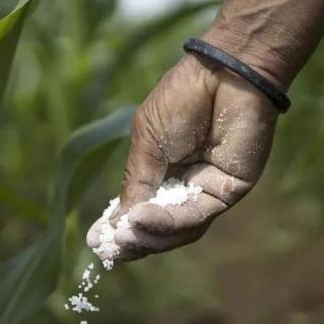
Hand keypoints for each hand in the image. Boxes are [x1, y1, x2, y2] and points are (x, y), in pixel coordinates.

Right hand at [86, 53, 278, 260]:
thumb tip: (116, 226)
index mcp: (164, 172)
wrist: (222, 75)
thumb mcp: (146, 143)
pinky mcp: (228, 192)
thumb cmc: (181, 99)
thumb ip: (136, 184)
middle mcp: (186, 186)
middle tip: (109, 248)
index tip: (95, 242)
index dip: (120, 227)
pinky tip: (142, 217)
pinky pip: (195, 216)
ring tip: (124, 235)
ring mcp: (208, 191)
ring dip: (149, 236)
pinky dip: (167, 222)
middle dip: (133, 240)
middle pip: (160, 228)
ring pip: (179, 230)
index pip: (142, 211)